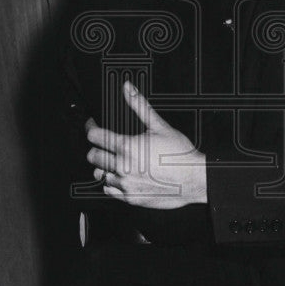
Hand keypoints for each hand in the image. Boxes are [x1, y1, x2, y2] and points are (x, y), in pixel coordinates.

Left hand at [85, 81, 207, 209]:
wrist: (194, 179)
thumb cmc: (179, 154)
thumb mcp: (159, 126)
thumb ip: (139, 105)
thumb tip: (127, 88)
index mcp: (127, 146)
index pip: (94, 137)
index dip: (90, 128)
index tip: (92, 127)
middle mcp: (123, 166)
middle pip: (93, 156)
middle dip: (96, 147)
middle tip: (104, 144)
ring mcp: (125, 184)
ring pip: (99, 174)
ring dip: (104, 166)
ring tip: (114, 161)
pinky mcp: (130, 198)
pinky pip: (109, 190)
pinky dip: (111, 183)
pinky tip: (121, 176)